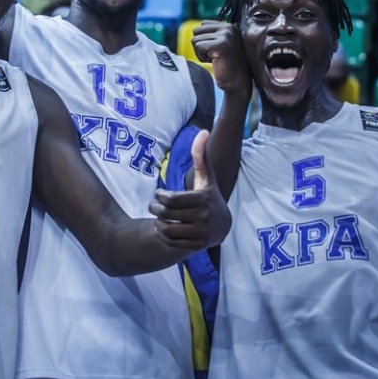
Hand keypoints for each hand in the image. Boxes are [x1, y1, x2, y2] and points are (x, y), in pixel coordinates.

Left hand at [149, 130, 230, 249]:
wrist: (223, 224)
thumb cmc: (208, 195)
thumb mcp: (206, 176)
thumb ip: (201, 155)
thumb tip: (203, 131)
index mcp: (203, 199)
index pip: (170, 200)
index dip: (160, 196)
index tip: (159, 194)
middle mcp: (204, 217)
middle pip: (166, 215)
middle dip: (155, 209)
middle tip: (153, 206)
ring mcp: (201, 233)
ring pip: (167, 230)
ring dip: (158, 224)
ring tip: (159, 218)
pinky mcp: (198, 246)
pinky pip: (172, 243)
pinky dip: (164, 237)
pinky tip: (165, 229)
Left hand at [191, 20, 252, 94]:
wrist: (238, 82)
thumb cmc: (226, 66)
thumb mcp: (220, 45)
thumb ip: (211, 34)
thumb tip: (195, 29)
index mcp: (229, 26)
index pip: (202, 24)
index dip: (204, 39)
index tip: (215, 50)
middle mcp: (228, 28)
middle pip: (196, 30)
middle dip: (200, 45)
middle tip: (214, 56)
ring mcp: (225, 36)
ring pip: (195, 40)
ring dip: (201, 53)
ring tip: (215, 59)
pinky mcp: (220, 45)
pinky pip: (198, 47)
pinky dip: (202, 57)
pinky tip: (214, 62)